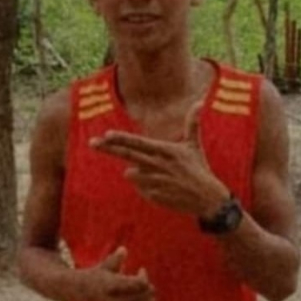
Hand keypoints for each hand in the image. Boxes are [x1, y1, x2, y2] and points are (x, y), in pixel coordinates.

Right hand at [80, 246, 176, 300]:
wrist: (87, 292)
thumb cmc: (99, 273)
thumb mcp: (106, 264)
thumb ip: (115, 259)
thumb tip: (123, 250)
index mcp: (113, 288)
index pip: (139, 284)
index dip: (143, 277)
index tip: (142, 270)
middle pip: (146, 292)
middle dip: (146, 283)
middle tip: (139, 276)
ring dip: (149, 292)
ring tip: (139, 287)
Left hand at [90, 103, 229, 217]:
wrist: (207, 199)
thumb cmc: (199, 169)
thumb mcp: (193, 145)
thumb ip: (192, 123)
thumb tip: (199, 102)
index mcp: (165, 151)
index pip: (138, 143)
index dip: (121, 139)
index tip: (106, 134)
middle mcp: (157, 164)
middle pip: (127, 155)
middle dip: (108, 148)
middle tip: (92, 142)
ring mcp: (153, 181)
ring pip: (132, 173)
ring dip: (138, 173)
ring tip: (160, 176)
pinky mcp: (152, 195)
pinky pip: (140, 188)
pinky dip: (145, 187)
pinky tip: (162, 188)